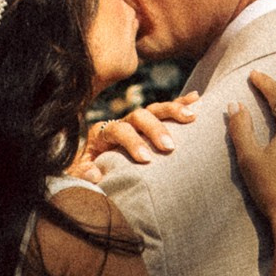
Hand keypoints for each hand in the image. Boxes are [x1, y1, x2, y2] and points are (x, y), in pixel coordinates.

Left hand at [75, 92, 199, 175]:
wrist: (90, 171)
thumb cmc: (87, 176)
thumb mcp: (79, 176)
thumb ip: (83, 175)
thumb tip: (94, 174)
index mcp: (101, 134)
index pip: (118, 131)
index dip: (132, 142)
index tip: (145, 159)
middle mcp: (120, 124)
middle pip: (139, 116)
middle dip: (155, 129)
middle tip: (169, 147)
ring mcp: (136, 124)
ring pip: (154, 110)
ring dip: (173, 111)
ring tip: (191, 117)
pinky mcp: (148, 127)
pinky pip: (165, 112)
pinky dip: (180, 104)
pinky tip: (197, 99)